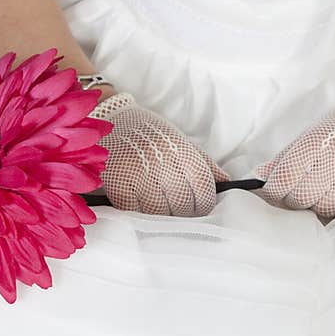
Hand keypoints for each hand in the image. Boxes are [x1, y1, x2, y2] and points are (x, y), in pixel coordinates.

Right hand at [92, 93, 229, 215]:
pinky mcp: (116, 184)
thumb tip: (225, 182)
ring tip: (162, 214)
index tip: (201, 210)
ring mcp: (137, 174)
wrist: (108, 117)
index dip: (205, 204)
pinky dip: (139, 215)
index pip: (203, 188)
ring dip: (163, 218)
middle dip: (185, 214)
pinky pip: (134, 212)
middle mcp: (161, 161)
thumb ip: (203, 162)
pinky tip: (141, 209)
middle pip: (183, 204)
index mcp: (180, 150)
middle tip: (180, 214)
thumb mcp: (179, 140)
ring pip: (159, 213)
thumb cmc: (148, 132)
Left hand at [255, 97, 334, 218]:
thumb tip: (259, 177)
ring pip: (323, 210)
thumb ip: (284, 159)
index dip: (273, 192)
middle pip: (301, 198)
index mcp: (314, 143)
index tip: (273, 194)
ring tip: (322, 193)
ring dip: (317, 207)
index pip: (283, 178)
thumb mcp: (308, 136)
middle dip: (294, 200)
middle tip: (299, 193)